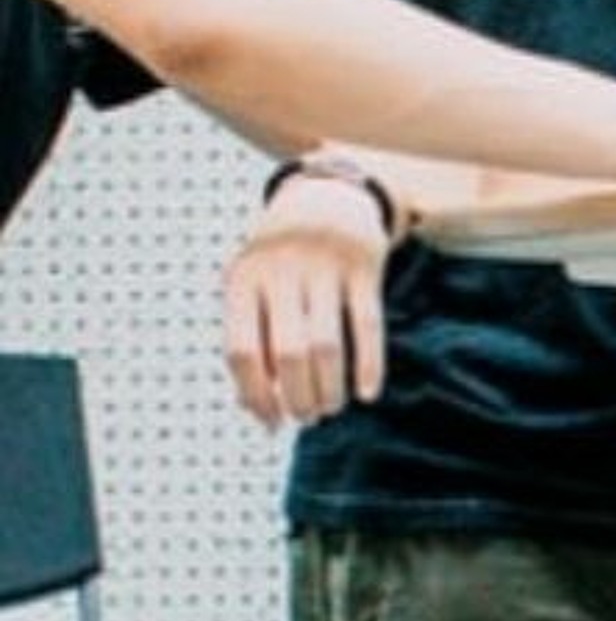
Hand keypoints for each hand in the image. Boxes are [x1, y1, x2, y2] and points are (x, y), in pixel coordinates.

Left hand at [225, 175, 390, 427]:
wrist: (326, 197)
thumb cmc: (283, 259)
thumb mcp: (253, 286)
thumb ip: (251, 338)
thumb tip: (257, 408)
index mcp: (242, 279)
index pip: (242, 352)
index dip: (255, 395)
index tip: (272, 423)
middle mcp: (280, 271)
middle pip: (289, 355)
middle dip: (300, 397)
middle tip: (309, 417)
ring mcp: (323, 267)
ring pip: (327, 346)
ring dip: (330, 388)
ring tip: (332, 407)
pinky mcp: (364, 267)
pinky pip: (368, 326)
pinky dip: (369, 366)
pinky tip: (367, 393)